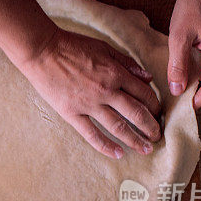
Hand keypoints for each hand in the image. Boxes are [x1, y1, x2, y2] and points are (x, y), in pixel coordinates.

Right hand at [16, 26, 161, 158]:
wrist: (42, 51)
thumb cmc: (72, 46)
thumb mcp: (104, 47)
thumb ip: (127, 62)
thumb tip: (147, 77)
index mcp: (115, 73)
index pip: (144, 93)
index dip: (154, 106)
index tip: (158, 114)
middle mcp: (106, 91)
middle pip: (136, 113)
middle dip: (150, 127)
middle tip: (157, 137)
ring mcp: (89, 104)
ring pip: (118, 126)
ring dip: (135, 140)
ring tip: (146, 150)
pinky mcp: (72, 114)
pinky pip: (92, 134)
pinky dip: (106, 146)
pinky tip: (118, 154)